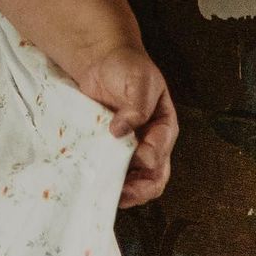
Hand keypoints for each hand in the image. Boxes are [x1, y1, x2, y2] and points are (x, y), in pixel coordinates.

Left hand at [75, 44, 178, 208]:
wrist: (102, 60)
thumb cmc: (126, 67)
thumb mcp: (138, 80)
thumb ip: (136, 106)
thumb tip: (120, 131)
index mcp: (163, 127)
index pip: (162, 152)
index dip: (150, 158)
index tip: (136, 157)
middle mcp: (150, 143)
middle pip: (153, 177)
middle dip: (139, 189)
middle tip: (121, 194)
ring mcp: (129, 148)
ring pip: (133, 180)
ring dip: (122, 190)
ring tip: (105, 194)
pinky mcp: (108, 148)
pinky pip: (110, 169)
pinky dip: (105, 179)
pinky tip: (92, 183)